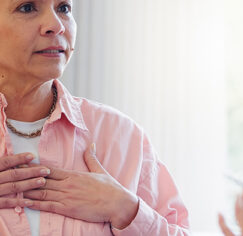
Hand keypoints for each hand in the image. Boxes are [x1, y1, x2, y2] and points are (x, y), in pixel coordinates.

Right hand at [0, 153, 48, 208]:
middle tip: (46, 170)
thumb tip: (13, 159)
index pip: (5, 162)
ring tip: (43, 181)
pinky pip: (5, 203)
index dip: (19, 159)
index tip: (32, 156)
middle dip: (31, 172)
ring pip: (12, 187)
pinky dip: (18, 202)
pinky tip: (31, 201)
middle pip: (13, 174)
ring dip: (29, 184)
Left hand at [24, 144, 138, 228]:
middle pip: (42, 180)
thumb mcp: (100, 170)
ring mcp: (67, 196)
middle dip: (26, 177)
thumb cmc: (110, 188)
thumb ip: (92, 158)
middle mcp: (68, 184)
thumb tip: (91, 145)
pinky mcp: (68, 208)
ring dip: (26, 190)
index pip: (50, 170)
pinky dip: (35, 204)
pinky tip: (24, 202)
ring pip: (42, 192)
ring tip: (13, 188)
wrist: (117, 203)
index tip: (23, 164)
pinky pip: (48, 206)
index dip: (35, 167)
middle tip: (12, 174)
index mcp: (74, 175)